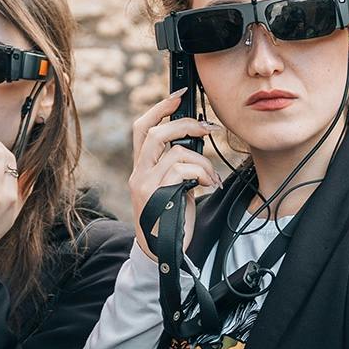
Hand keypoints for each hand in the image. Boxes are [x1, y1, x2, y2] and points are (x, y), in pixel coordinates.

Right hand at [130, 90, 216, 260]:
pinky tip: (208, 186)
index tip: (179, 95)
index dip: (160, 108)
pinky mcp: (155, 195)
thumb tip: (196, 141)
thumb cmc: (171, 220)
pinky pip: (181, 171)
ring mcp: (144, 184)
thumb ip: (178, 165)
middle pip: (155, 133)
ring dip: (202, 161)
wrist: (163, 254)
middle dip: (185, 124)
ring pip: (175, 153)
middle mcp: (138, 173)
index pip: (142, 128)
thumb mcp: (176, 187)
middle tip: (207, 129)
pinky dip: (201, 174)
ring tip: (210, 177)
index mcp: (142, 167)